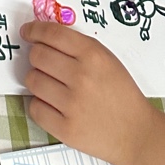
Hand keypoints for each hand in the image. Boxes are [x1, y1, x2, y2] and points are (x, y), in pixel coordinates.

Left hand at [22, 22, 154, 164]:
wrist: (137, 133)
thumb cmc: (121, 94)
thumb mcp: (107, 59)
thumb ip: (77, 46)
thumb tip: (43, 36)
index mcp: (93, 55)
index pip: (52, 34)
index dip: (34, 30)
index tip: (27, 32)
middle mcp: (81, 77)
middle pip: (37, 55)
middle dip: (37, 56)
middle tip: (45, 63)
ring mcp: (72, 105)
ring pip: (32, 80)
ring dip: (38, 80)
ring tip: (53, 86)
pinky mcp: (66, 129)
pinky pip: (34, 108)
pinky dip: (40, 105)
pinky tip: (53, 105)